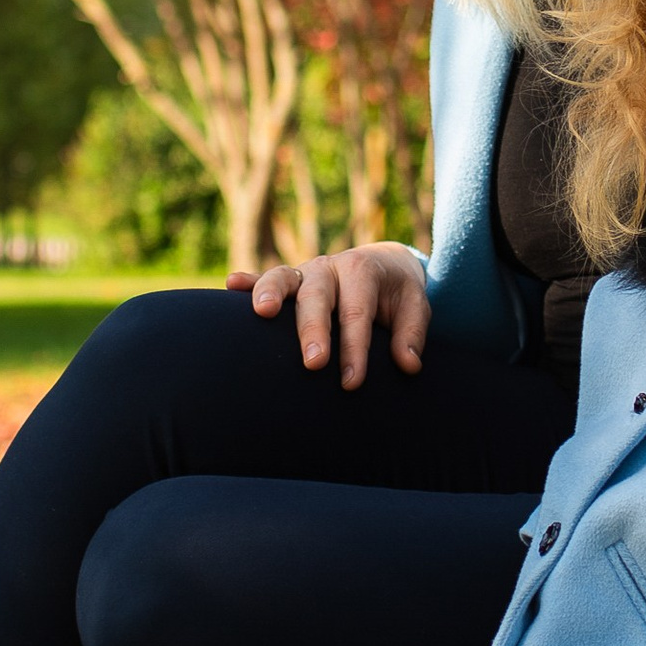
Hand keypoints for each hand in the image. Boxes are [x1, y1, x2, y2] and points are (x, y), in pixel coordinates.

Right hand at [234, 240, 430, 386]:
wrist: (383, 264)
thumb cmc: (397, 294)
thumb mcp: (415, 306)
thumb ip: (411, 333)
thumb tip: (408, 365)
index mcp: (362, 271)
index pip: (357, 313)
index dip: (354, 349)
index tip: (352, 382)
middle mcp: (329, 268)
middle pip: (318, 297)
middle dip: (313, 330)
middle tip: (314, 363)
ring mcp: (304, 272)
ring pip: (283, 277)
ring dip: (271, 293)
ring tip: (262, 312)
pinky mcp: (287, 280)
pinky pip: (263, 277)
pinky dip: (247, 281)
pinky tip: (230, 286)